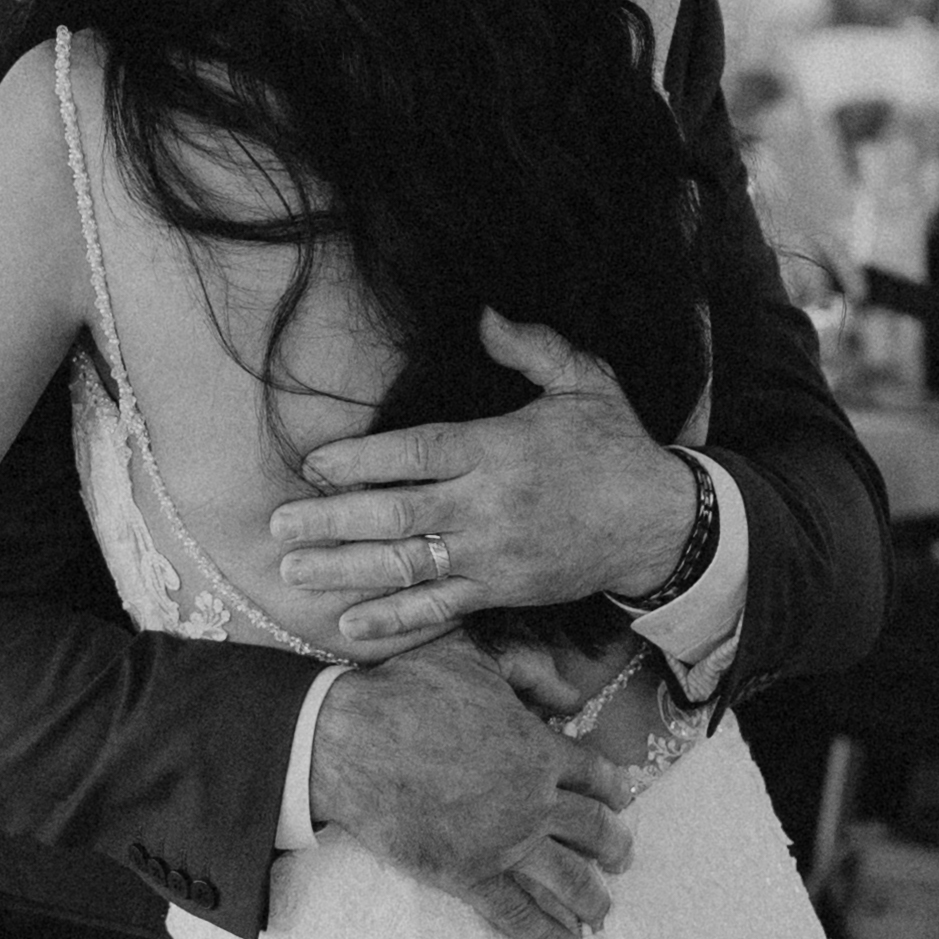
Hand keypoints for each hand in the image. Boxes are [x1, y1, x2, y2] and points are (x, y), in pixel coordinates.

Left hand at [266, 318, 693, 650]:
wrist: (661, 523)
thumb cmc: (617, 447)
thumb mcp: (584, 382)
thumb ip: (531, 348)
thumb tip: (485, 314)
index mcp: (498, 449)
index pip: (416, 453)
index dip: (360, 460)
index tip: (313, 464)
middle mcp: (488, 505)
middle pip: (397, 514)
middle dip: (331, 520)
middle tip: (277, 525)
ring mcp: (493, 553)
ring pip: (407, 565)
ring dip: (345, 570)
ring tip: (293, 570)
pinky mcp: (502, 590)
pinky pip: (439, 607)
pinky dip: (394, 618)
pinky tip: (349, 623)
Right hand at [304, 632, 642, 938]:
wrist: (352, 742)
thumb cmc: (408, 692)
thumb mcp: (474, 655)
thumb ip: (530, 667)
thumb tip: (572, 693)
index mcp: (538, 749)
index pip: (595, 774)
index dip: (613, 789)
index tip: (620, 801)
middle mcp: (533, 802)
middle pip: (592, 830)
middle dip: (614, 847)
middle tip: (622, 859)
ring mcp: (503, 843)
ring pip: (566, 878)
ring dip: (592, 899)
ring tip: (603, 913)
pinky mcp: (468, 875)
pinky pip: (516, 913)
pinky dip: (545, 936)